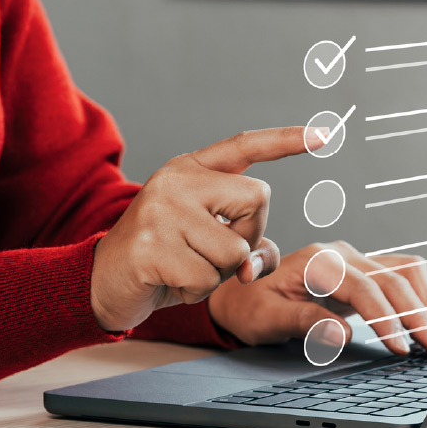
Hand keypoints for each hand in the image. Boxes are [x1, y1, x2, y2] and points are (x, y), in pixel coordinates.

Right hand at [90, 127, 324, 330]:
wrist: (102, 281)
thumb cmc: (166, 258)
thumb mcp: (211, 242)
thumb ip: (249, 243)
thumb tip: (256, 265)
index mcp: (192, 168)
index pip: (245, 145)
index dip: (286, 141)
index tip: (324, 135)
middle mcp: (177, 180)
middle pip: (258, 200)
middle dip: (249, 234)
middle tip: (213, 250)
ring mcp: (161, 210)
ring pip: (236, 249)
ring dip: (220, 273)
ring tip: (186, 267)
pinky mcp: (150, 246)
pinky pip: (208, 280)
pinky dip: (197, 292)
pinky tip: (171, 282)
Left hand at [207, 241, 426, 356]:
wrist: (240, 292)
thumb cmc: (248, 306)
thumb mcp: (266, 319)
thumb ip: (304, 323)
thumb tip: (341, 334)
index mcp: (318, 262)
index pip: (365, 289)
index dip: (387, 319)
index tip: (401, 348)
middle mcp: (341, 254)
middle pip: (393, 279)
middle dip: (418, 315)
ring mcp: (354, 260)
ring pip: (405, 270)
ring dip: (425, 301)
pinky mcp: (363, 271)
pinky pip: (402, 274)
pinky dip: (419, 295)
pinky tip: (425, 320)